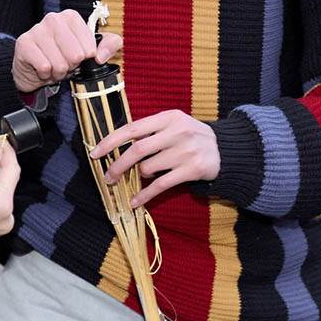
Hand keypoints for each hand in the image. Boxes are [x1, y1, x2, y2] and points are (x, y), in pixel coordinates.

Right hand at [12, 10, 121, 92]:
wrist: (34, 69)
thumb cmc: (64, 56)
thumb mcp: (91, 50)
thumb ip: (110, 45)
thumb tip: (101, 56)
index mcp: (71, 17)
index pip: (90, 47)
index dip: (86, 59)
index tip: (78, 57)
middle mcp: (53, 19)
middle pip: (75, 55)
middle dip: (71, 66)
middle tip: (64, 63)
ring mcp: (36, 30)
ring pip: (59, 63)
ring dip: (58, 72)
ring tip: (53, 67)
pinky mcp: (24, 44)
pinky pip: (44, 67)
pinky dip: (45, 74)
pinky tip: (42, 69)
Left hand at [90, 110, 219, 207]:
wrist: (225, 149)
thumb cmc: (191, 136)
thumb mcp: (174, 124)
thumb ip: (150, 131)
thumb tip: (117, 146)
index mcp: (168, 117)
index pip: (133, 128)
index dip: (111, 141)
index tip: (95, 153)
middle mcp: (177, 132)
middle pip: (137, 150)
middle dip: (118, 165)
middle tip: (108, 177)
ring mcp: (185, 151)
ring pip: (148, 168)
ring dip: (141, 175)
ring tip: (146, 174)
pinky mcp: (192, 170)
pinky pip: (160, 185)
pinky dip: (145, 195)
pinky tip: (135, 202)